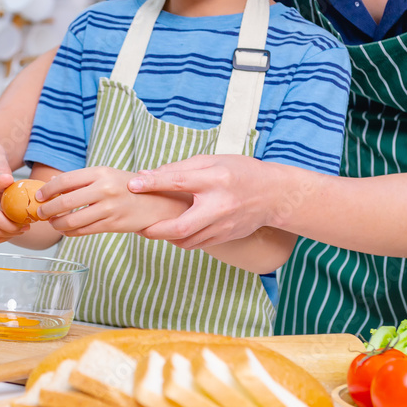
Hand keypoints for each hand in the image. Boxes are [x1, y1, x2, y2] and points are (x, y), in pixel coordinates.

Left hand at [37, 167, 190, 236]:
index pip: (65, 181)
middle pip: (65, 202)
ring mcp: (110, 208)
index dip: (47, 190)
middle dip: (47, 209)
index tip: (39, 196)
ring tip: (52, 223)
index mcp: (101, 172)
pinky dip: (70, 232)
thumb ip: (81, 180)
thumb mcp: (106, 175)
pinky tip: (65, 229)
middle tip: (41, 212)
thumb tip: (52, 183)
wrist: (157, 202)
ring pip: (72, 220)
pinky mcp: (113, 225)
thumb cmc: (127, 187)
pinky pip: (83, 231)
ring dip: (57, 224)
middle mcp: (105, 189)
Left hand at [126, 155, 272, 249]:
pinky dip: (180, 240)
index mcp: (215, 179)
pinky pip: (196, 244)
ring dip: (165, 237)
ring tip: (151, 229)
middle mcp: (219, 205)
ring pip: (186, 240)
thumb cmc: (240, 173)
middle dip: (155, 230)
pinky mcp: (225, 237)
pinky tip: (172, 232)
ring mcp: (223, 225)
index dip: (153, 183)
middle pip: (181, 226)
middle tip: (138, 226)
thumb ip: (179, 168)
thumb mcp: (212, 161)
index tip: (133, 185)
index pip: (178, 181)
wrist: (273, 195)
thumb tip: (146, 176)